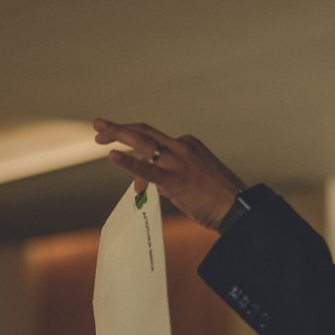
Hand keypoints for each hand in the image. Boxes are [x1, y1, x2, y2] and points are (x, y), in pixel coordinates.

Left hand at [93, 118, 246, 230]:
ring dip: (118, 134)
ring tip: (99, 133)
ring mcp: (177, 162)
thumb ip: (168, 178)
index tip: (116, 147)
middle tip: (98, 127)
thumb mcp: (192, 179)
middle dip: (119, 129)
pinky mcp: (174, 180)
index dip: (132, 144)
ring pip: (142, 143)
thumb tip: (147, 185)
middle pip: (144, 132)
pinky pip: (147, 169)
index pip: (153, 140)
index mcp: (187, 144)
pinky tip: (113, 156)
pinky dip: (128, 162)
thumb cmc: (216, 197)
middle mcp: (181, 147)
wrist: (236, 208)